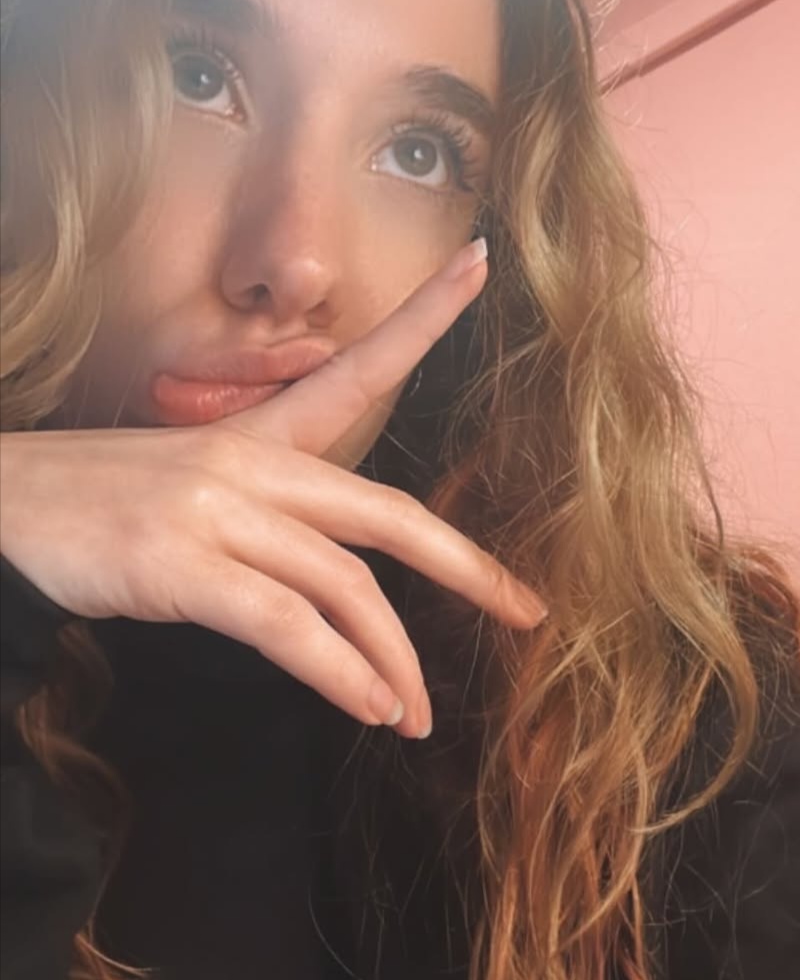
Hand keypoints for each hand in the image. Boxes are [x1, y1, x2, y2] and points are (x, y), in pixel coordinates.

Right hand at [0, 239, 545, 738]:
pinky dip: (338, 673)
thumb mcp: (192, 494)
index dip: (423, 316)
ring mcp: (213, 509)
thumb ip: (271, 523)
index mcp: (257, 437)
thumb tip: (337, 588)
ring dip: (390, 661)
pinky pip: (285, 624)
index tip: (480, 263)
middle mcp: (247, 462)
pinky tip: (369, 708)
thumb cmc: (96, 511)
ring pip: (342, 586)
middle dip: (466, 567)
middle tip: (523, 609)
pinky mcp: (178, 562)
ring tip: (415, 716)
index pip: (356, 370)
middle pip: (386, 513)